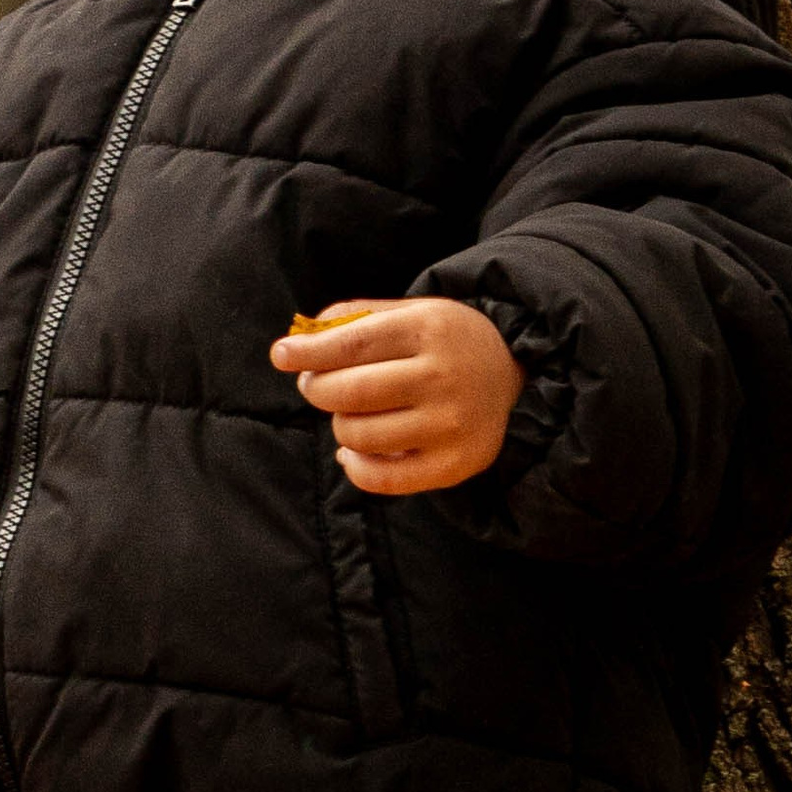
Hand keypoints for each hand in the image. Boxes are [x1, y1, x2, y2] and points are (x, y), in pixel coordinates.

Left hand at [270, 297, 525, 496]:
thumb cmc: (444, 342)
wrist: (511, 377)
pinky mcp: (453, 465)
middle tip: (316, 384)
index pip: (352, 344)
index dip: (309, 353)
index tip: (280, 356)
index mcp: (429, 329)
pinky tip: (353, 451)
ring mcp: (450, 425)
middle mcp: (443, 377)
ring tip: (352, 412)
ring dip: (340, 424)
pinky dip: (353, 465)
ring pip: (359, 435)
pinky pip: (381, 478)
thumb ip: (355, 318)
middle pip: (350, 392)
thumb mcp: (411, 312)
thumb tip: (300, 337)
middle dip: (317, 389)